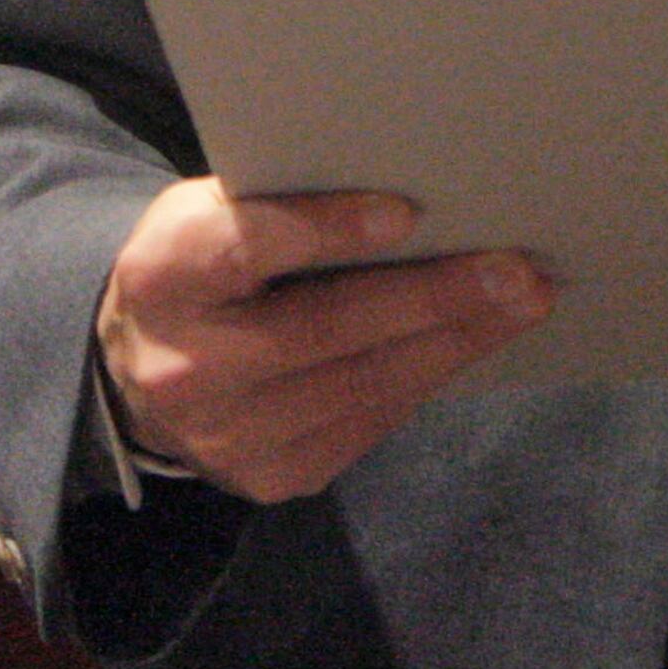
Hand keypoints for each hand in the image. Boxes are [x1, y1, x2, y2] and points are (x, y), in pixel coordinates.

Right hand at [93, 178, 551, 504]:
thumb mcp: (215, 211)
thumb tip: (411, 192)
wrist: (143, 367)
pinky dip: (429, 375)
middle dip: (432, 297)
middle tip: (516, 269)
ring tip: (524, 300)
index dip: (322, 228)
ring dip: (455, 340)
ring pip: (361, 384)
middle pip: (322, 329)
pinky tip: (477, 340)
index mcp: (163, 277)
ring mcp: (227, 436)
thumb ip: (283, 202)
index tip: (406, 212)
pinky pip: (370, 422)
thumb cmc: (208, 263)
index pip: (240, 248)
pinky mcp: (271, 476)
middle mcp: (183, 368)